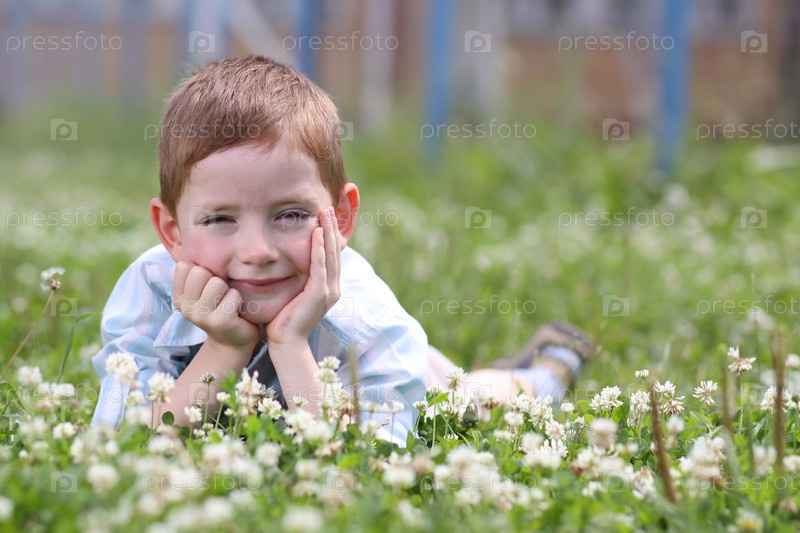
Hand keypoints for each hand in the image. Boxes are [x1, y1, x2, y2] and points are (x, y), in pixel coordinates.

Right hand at [172, 262, 259, 349]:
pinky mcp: (219, 321)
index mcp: (178, 297)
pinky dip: (238, 300)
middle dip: (216, 280)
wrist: (233, 341)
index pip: (184, 266)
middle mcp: (185, 308)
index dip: (202, 272)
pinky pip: (233, 294)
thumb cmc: (220, 308)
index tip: (208, 288)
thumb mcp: (203, 290)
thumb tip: (184, 243)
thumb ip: (195, 272)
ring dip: (228, 290)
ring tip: (227, 303)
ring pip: (216, 282)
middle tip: (220, 297)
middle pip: (200, 272)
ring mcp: (200, 316)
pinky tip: (236, 312)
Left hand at [266, 206, 341, 345]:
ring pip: (330, 255)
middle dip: (332, 228)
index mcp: (329, 287)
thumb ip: (297, 279)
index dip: (330, 235)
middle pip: (334, 251)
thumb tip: (288, 263)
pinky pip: (320, 266)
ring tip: (324, 213)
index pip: (331, 255)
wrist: (286, 343)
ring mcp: (329, 291)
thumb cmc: (284, 321)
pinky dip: (318, 248)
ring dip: (328, 232)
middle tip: (328, 207)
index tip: (326, 216)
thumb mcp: (293, 294)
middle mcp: (333, 288)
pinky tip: (316, 233)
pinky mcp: (319, 294)